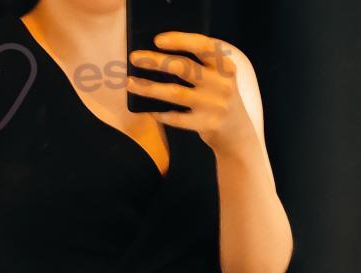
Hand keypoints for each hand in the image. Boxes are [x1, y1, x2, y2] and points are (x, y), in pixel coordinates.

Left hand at [127, 32, 253, 155]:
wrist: (238, 135)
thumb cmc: (220, 100)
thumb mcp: (220, 79)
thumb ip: (200, 67)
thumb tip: (160, 58)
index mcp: (225, 66)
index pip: (202, 46)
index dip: (180, 40)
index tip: (157, 40)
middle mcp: (221, 84)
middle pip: (183, 67)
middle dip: (156, 61)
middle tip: (134, 58)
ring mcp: (214, 105)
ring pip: (175, 93)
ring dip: (150, 87)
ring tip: (130, 83)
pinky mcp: (206, 125)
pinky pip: (177, 118)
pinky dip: (162, 114)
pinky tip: (149, 110)